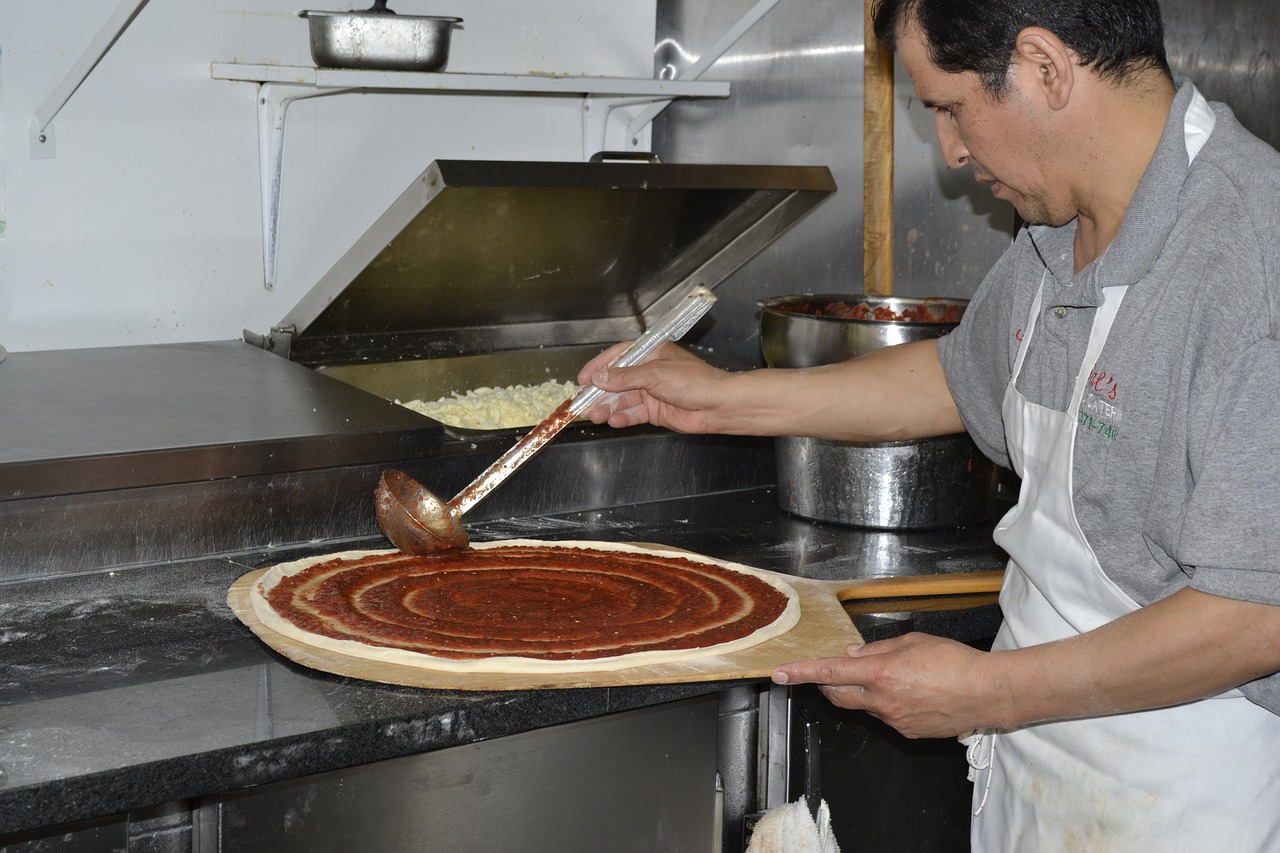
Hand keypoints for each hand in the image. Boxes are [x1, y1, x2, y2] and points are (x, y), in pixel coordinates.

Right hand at [575, 342, 731, 432]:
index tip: (583, 379)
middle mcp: (649, 371)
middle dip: (600, 392)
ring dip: (608, 407)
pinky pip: (633, 413)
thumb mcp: (654, 374)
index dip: (599, 367)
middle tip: (583, 401)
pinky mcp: (655, 411)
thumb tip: (599, 377)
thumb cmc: (693, 381)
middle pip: (617, 381)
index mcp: (650, 353)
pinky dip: (623, 417)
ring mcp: (651, 392)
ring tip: (596, 415)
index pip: (618, 356)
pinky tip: (614, 421)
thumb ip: (625, 377)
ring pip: (623, 399)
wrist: (717, 405)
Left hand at [771, 632, 997, 738]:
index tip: (779, 674)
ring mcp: (893, 721)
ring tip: (897, 677)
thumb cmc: (954, 661)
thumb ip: (877, 650)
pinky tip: (912, 694)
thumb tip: (852, 655)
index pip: (830, 673)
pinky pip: (886, 716)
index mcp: (880, 674)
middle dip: (828, 684)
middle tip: (835, 670)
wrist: (986, 693)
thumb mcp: (912, 641)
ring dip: (865, 691)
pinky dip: (888, 703)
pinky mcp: (907, 733)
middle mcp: (882, 701)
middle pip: (838, 695)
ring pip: (864, 705)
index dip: (801, 673)